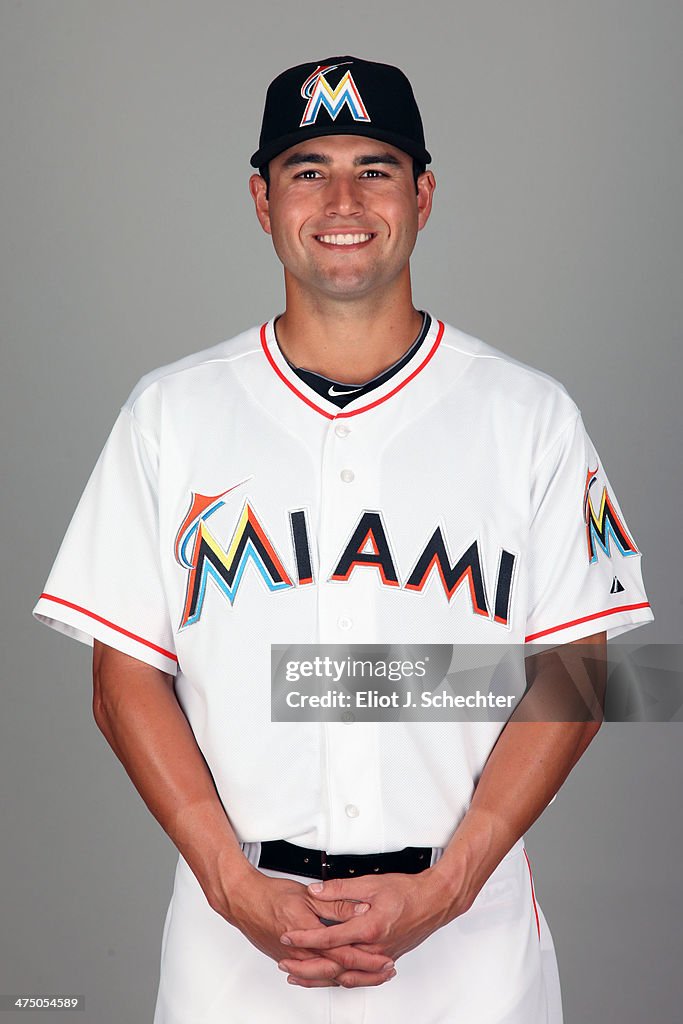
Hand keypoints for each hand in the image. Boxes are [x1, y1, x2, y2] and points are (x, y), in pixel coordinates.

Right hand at [219, 866, 396, 987]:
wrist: (244, 901)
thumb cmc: (272, 895)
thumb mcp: (308, 894)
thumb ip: (336, 904)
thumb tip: (360, 910)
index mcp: (309, 935)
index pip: (343, 954)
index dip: (366, 959)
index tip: (384, 959)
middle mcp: (301, 953)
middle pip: (338, 972)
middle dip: (364, 974)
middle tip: (384, 972)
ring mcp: (294, 960)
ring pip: (326, 977)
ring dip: (351, 978)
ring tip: (371, 976)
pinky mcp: (288, 961)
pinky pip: (313, 976)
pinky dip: (330, 979)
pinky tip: (340, 979)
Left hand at [278, 869, 458, 987]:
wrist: (435, 901)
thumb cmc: (408, 891)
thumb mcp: (371, 883)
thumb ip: (341, 889)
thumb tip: (316, 891)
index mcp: (369, 927)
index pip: (329, 938)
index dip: (304, 937)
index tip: (287, 935)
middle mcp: (375, 948)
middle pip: (334, 965)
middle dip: (306, 966)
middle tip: (285, 964)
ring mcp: (382, 957)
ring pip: (346, 976)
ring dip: (321, 978)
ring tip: (300, 978)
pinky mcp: (387, 959)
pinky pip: (361, 976)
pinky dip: (343, 980)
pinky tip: (333, 980)